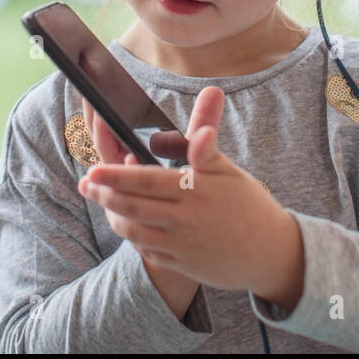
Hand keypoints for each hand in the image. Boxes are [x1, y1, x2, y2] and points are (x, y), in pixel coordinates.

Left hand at [78, 87, 304, 305]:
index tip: (93, 170)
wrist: (271, 253)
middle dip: (103, 196)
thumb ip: (207, 136)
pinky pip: (147, 251)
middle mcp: (184, 221)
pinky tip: (126, 223)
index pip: (146, 181)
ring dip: (113, 216)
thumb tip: (211, 93)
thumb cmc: (249, 204)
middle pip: (132, 208)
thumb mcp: (228, 168)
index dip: (115, 176)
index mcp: (195, 191)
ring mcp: (180, 247)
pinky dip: (132, 237)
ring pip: (134, 232)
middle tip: (86, 183)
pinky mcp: (180, 265)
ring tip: (101, 200)